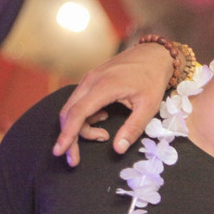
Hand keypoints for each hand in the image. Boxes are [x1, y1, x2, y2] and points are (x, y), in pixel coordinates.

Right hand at [52, 43, 175, 166]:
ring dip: (80, 127)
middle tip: (75, 158)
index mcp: (104, 87)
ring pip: (72, 108)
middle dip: (69, 137)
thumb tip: (118, 149)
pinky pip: (80, 102)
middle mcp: (90, 81)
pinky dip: (85, 116)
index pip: (77, 113)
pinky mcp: (91, 80)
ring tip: (103, 135)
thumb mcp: (148, 107)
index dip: (67, 135)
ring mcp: (89, 79)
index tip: (59, 151)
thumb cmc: (152, 80)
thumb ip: (133, 129)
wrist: (154, 55)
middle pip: (69, 113)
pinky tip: (104, 118)